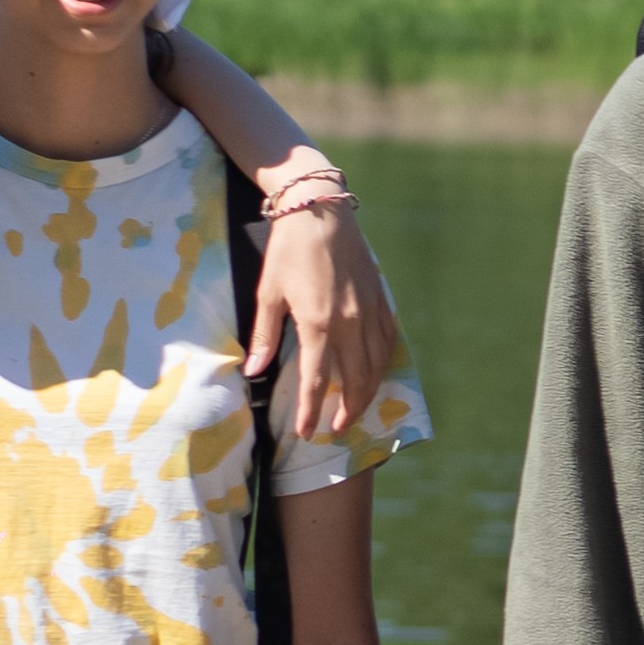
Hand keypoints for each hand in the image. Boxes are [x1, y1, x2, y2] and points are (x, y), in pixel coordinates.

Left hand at [250, 201, 399, 442]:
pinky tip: (376, 371)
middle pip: (355, 381)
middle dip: (347, 410)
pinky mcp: (380, 300)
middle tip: (335, 428)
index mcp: (319, 324)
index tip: (306, 433)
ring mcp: (370, 312)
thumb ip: (266, 336)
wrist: (321, 211)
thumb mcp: (268, 293)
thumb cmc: (288, 250)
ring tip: (355, 409)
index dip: (311, 411)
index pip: (317, 381)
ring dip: (367, 393)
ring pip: (376, 365)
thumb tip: (255, 371)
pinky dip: (383, 362)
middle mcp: (350, 324)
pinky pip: (387, 341)